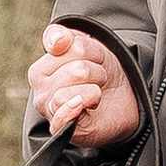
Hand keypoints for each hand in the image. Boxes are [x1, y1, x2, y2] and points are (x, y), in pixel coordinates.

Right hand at [27, 25, 137, 150]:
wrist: (126, 99)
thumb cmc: (102, 71)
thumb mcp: (89, 45)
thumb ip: (67, 36)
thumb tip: (56, 41)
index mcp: (41, 69)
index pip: (62, 45)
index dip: (89, 50)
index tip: (94, 58)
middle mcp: (40, 91)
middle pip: (75, 70)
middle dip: (96, 72)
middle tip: (99, 80)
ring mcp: (49, 111)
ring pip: (69, 92)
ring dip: (94, 91)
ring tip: (96, 94)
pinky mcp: (61, 129)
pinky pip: (62, 115)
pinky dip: (77, 107)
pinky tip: (88, 106)